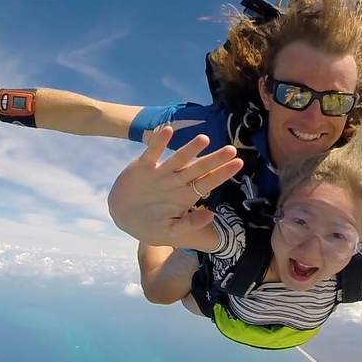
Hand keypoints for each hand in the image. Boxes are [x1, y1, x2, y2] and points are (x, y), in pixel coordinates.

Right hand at [108, 126, 243, 246]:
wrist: (122, 216)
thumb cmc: (150, 225)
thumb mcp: (170, 231)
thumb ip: (190, 224)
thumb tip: (211, 215)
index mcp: (186, 195)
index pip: (208, 183)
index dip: (222, 173)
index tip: (238, 164)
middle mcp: (176, 181)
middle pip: (198, 168)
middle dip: (214, 160)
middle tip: (231, 149)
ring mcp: (161, 173)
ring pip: (178, 159)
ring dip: (190, 149)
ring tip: (204, 139)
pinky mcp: (143, 166)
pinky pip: (152, 152)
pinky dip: (158, 142)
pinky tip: (167, 131)